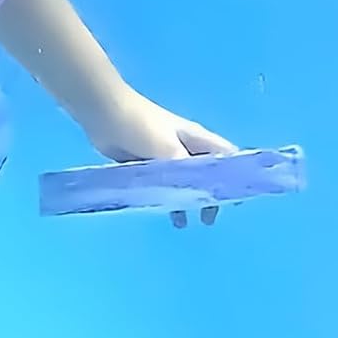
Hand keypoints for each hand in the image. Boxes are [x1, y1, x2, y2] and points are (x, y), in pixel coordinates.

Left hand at [87, 88, 237, 227]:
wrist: (104, 114)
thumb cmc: (140, 125)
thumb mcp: (167, 148)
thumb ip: (184, 169)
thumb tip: (196, 190)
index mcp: (197, 140)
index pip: (226, 158)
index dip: (234, 178)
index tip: (234, 202)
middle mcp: (184, 148)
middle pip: (204, 175)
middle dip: (208, 196)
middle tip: (207, 219)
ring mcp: (163, 157)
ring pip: (181, 183)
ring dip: (183, 202)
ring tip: (181, 223)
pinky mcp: (145, 164)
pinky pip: (159, 185)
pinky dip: (163, 198)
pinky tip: (158, 212)